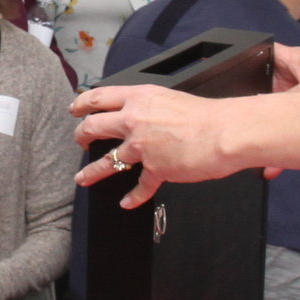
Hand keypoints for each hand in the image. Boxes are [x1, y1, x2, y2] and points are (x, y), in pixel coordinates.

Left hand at [67, 83, 244, 207]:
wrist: (225, 133)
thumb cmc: (207, 116)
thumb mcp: (171, 99)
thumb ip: (151, 107)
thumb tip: (142, 116)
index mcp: (140, 98)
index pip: (100, 97)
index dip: (82, 103)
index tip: (74, 109)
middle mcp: (135, 120)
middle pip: (94, 126)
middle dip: (81, 135)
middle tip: (79, 140)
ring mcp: (143, 146)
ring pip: (107, 161)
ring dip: (91, 171)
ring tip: (82, 177)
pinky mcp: (155, 168)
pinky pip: (140, 186)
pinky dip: (133, 197)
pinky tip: (127, 203)